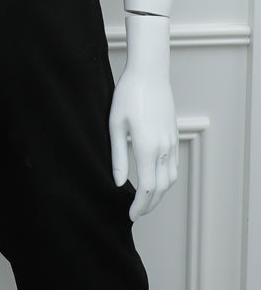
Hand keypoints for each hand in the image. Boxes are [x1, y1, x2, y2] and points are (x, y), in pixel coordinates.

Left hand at [109, 14, 177, 221]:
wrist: (149, 74)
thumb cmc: (127, 96)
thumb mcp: (115, 126)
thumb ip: (118, 156)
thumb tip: (119, 183)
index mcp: (147, 147)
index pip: (147, 188)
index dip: (139, 206)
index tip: (130, 215)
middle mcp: (163, 148)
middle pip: (162, 188)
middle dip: (150, 205)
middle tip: (136, 213)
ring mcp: (171, 141)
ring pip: (171, 178)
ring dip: (160, 193)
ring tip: (144, 200)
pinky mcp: (173, 135)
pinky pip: (173, 165)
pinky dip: (166, 179)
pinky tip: (155, 179)